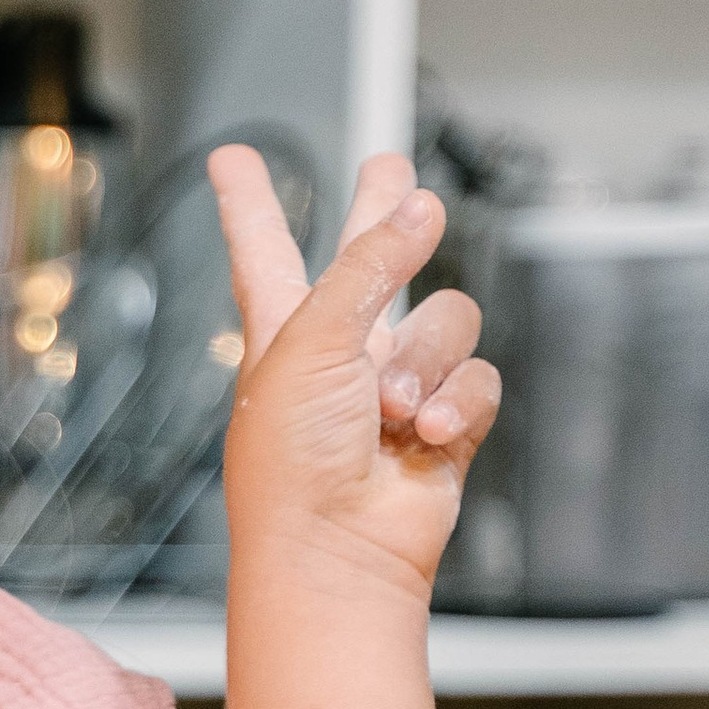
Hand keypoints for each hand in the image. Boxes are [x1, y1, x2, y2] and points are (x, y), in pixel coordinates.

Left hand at [213, 146, 499, 602]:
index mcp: (283, 328)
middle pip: (370, 259)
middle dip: (384, 217)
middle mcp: (340, 349)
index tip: (231, 159)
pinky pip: (477, 380)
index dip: (248, 201)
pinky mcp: (446, 422)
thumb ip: (369, 265)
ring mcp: (396, 385)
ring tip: (393, 407)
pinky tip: (426, 435)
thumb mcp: (314, 340)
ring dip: (426, 360)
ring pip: (447, 320)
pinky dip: (458, 403)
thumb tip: (421, 205)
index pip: (263, 246)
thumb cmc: (294, 460)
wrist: (336, 549)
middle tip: (391, 173)